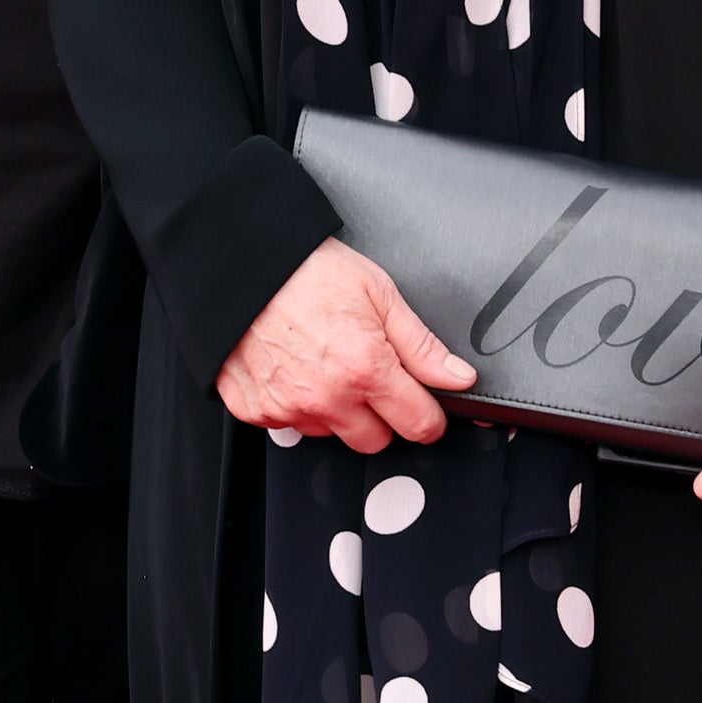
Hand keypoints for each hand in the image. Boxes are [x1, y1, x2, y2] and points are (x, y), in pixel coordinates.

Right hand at [217, 239, 477, 453]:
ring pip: (331, 434)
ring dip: (336, 410)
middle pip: (376, 440)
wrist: (242, 262)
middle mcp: (326, 397)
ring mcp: (287, 407)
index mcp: (365, 369)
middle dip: (381, 415)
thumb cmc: (307, 269)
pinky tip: (293, 368)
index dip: (428, 414)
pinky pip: (288, 425)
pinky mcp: (255, 410)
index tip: (423, 403)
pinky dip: (295, 404)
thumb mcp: (378, 292)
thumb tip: (459, 378)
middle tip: (368, 373)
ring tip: (324, 362)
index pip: (419, 425)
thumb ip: (422, 345)